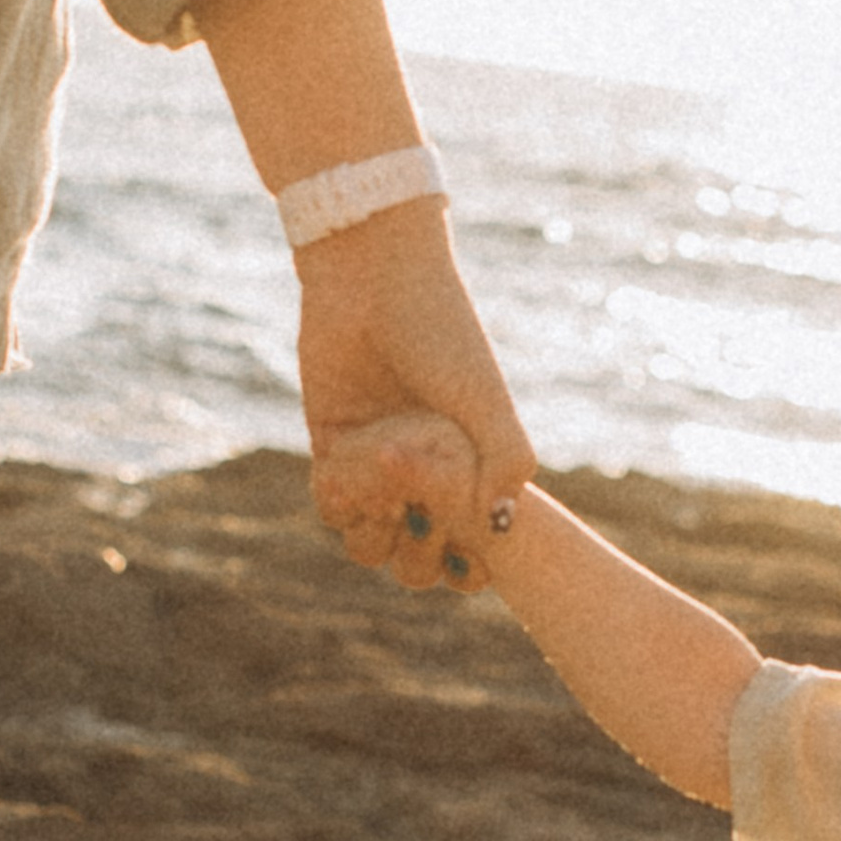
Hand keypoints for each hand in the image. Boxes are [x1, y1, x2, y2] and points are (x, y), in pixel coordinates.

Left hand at [295, 197, 532, 586]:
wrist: (372, 278)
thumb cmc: (442, 332)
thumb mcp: (488, 400)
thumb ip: (507, 462)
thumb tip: (501, 530)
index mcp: (472, 464)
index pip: (475, 541)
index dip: (473, 563)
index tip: (469, 556)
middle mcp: (426, 472)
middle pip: (422, 553)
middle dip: (422, 555)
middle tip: (420, 515)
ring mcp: (378, 464)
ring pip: (374, 541)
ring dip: (376, 537)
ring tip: (382, 494)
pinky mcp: (333, 447)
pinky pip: (333, 506)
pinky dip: (340, 505)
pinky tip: (345, 475)